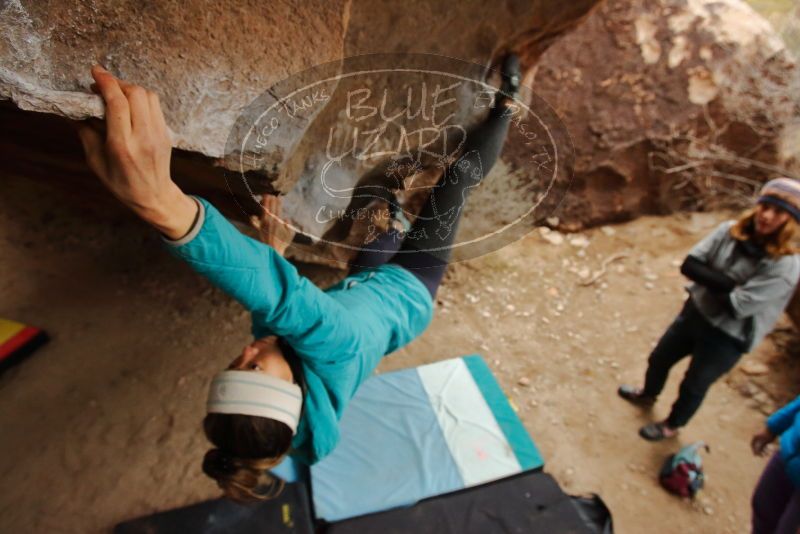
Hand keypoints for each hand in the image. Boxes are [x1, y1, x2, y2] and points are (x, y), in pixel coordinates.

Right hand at [76, 65, 196, 239]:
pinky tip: (130, 104)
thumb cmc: (120, 182)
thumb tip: (74, 109)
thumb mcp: (95, 161)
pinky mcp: (166, 133)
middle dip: (117, 83)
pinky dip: (141, 98)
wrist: (154, 196)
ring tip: (116, 94)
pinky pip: (155, 105)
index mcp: (123, 146)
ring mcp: (158, 134)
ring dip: (130, 89)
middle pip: (135, 94)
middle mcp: (143, 137)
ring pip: (148, 96)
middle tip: (103, 85)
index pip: (117, 104)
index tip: (95, 72)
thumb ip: (85, 133)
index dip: (106, 83)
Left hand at [250, 195, 295, 255]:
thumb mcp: (290, 234)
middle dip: (270, 201)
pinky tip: (253, 216)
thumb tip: (286, 219)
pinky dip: (254, 219)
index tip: (278, 197)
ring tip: (263, 197)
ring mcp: (264, 225)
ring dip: (264, 204)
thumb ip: (289, 225)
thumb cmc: (283, 243)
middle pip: (270, 208)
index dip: (278, 203)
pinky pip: (255, 222)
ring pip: (263, 212)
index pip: (278, 209)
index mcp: (278, 222)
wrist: (273, 251)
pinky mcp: (259, 229)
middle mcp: (270, 222)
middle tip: (270, 194)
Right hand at [751, 428, 775, 455]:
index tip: (756, 455)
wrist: (774, 428)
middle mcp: (757, 438)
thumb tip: (757, 452)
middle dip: (759, 452)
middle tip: (761, 456)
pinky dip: (766, 448)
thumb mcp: (765, 441)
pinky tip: (770, 452)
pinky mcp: (765, 439)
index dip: (753, 450)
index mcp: (755, 437)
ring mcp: (761, 438)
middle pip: (756, 446)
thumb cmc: (769, 434)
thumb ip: (760, 446)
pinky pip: (764, 445)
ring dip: (763, 451)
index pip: (752, 445)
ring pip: (761, 446)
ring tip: (767, 455)